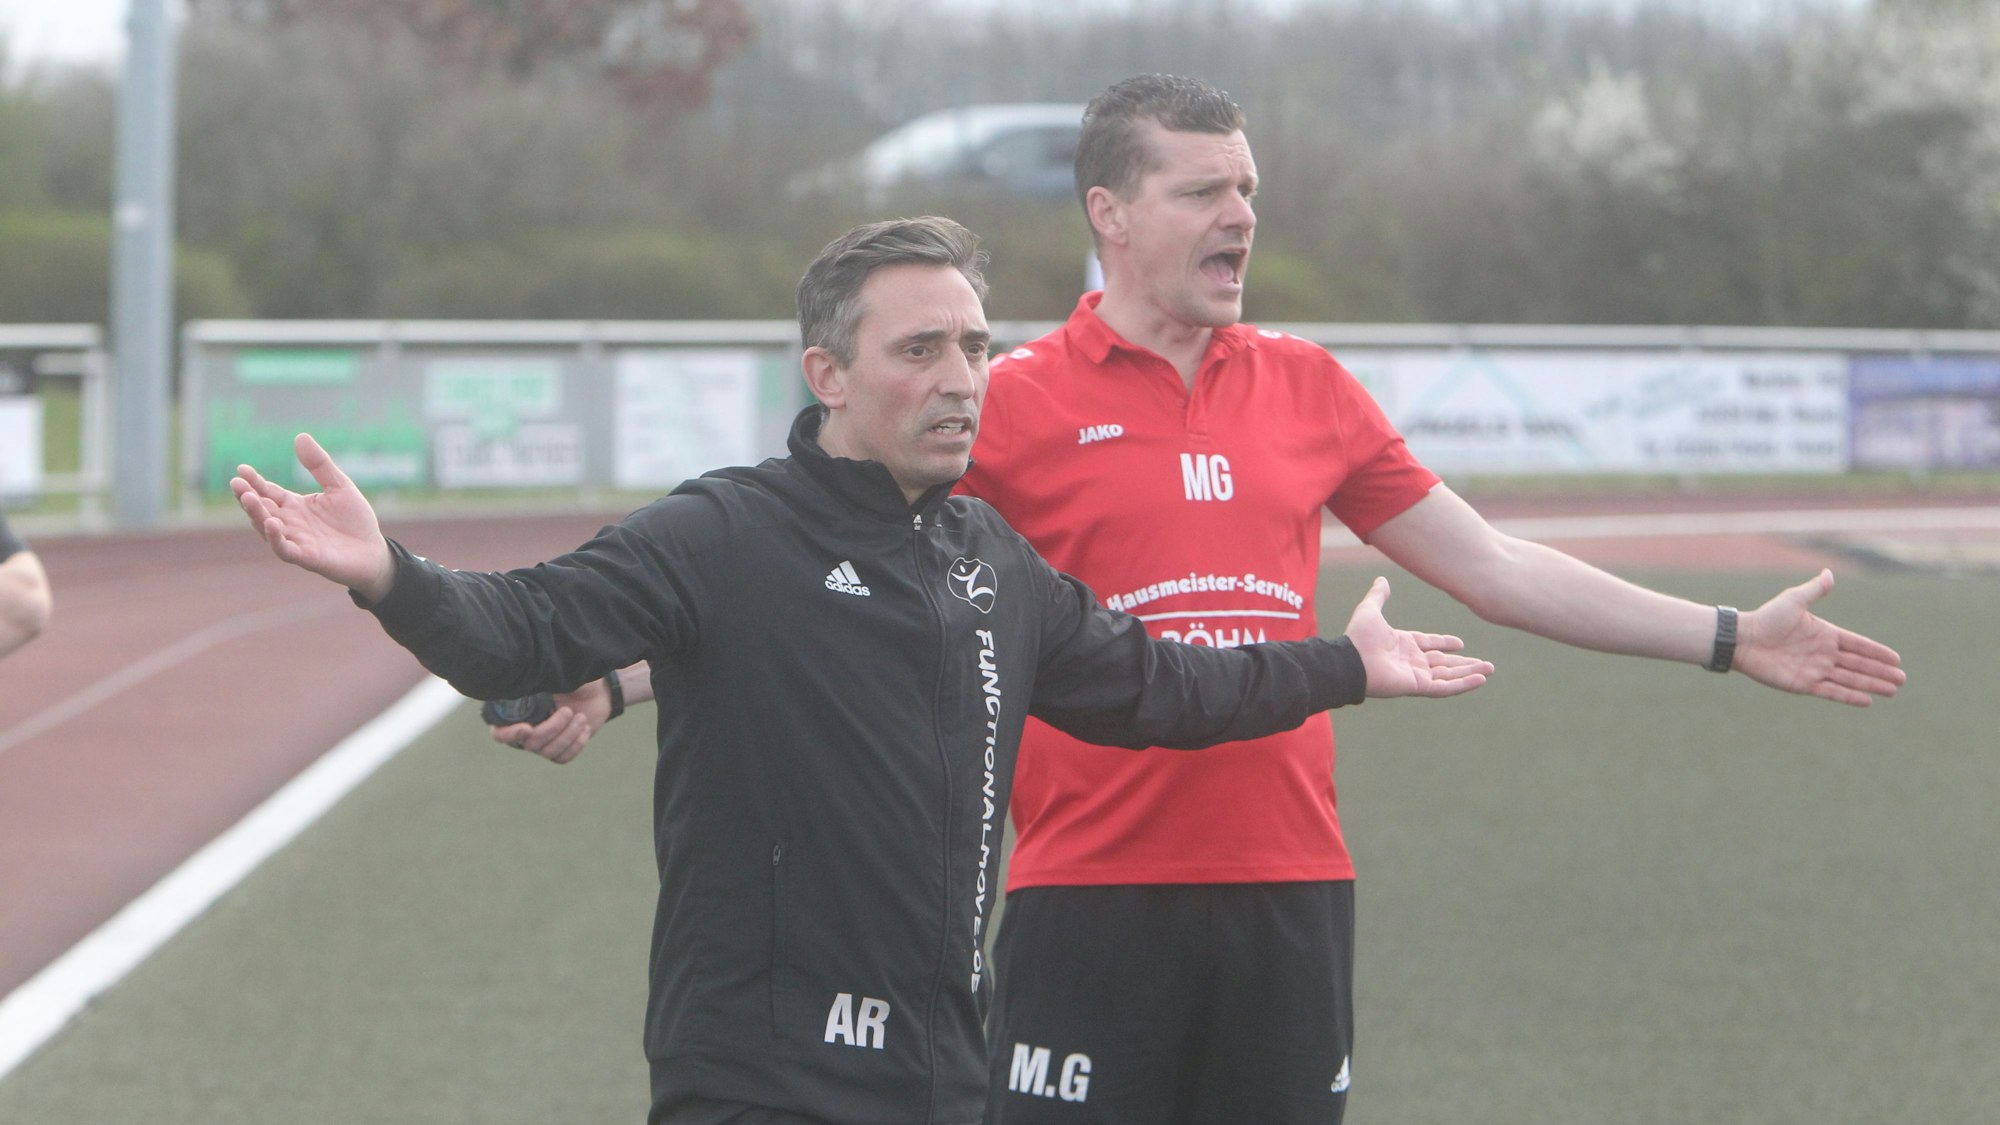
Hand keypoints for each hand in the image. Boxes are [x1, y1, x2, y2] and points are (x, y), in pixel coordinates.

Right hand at [231, 434, 394, 600]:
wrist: (374, 552)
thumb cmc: (355, 520)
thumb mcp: (339, 486)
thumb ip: (319, 465)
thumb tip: (300, 436)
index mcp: (295, 506)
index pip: (268, 492)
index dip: (254, 481)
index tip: (242, 469)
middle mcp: (290, 523)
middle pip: (262, 509)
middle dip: (247, 497)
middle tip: (236, 483)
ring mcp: (296, 541)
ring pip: (267, 529)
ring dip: (256, 515)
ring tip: (247, 498)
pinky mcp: (307, 557)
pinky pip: (285, 550)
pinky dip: (275, 538)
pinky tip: (272, 523)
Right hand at [491, 677, 613, 763]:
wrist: (594, 692)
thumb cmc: (571, 679)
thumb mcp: (556, 676)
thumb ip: (542, 682)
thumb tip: (531, 684)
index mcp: (518, 712)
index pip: (500, 733)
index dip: (509, 735)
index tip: (527, 728)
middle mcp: (527, 730)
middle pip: (530, 744)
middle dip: (551, 729)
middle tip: (568, 710)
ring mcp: (544, 742)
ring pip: (548, 752)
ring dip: (567, 735)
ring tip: (581, 717)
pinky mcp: (560, 750)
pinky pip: (562, 757)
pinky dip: (576, 744)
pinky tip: (585, 727)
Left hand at [1344, 576, 1491, 698]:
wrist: (1351, 659)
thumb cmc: (1358, 637)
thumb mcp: (1370, 610)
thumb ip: (1378, 596)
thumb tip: (1382, 579)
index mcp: (1402, 644)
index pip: (1429, 644)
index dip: (1444, 643)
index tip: (1460, 643)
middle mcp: (1411, 661)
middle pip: (1444, 662)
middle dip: (1465, 663)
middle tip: (1487, 664)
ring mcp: (1416, 675)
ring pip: (1448, 675)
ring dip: (1469, 672)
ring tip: (1490, 670)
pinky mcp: (1418, 686)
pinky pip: (1445, 687)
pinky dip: (1463, 684)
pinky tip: (1480, 680)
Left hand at [1733, 569, 1904, 706]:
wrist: (1743, 639)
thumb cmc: (1766, 618)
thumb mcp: (1794, 601)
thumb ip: (1815, 591)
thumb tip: (1829, 573)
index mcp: (1825, 634)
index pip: (1857, 644)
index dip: (1877, 652)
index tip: (1896, 659)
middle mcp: (1823, 653)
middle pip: (1858, 664)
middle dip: (1880, 672)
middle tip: (1902, 679)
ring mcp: (1815, 669)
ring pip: (1850, 679)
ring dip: (1871, 684)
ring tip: (1892, 690)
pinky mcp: (1804, 684)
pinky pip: (1831, 691)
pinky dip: (1849, 696)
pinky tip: (1867, 700)